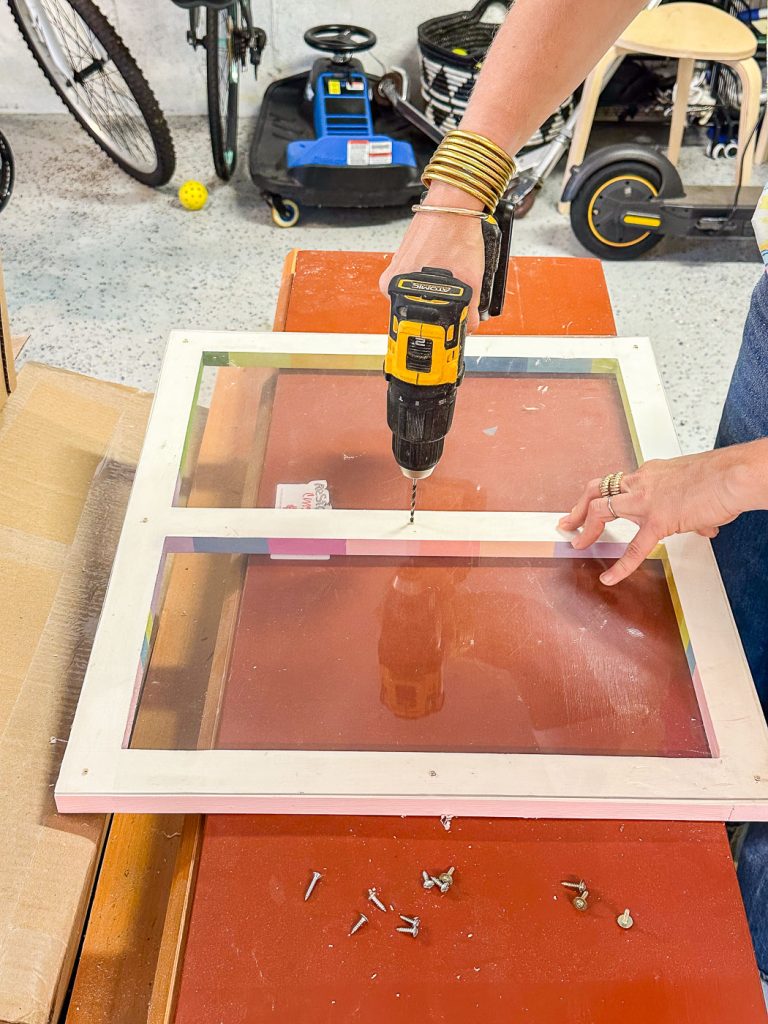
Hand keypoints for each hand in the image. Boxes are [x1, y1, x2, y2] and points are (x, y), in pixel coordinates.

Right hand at [379, 184, 485, 332]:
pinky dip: (433, 278)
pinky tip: (445, 268)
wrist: (453, 204)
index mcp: (394, 289)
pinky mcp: (404, 257)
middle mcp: (391, 279)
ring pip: (419, 293)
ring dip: (436, 292)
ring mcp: (397, 267)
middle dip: (439, 308)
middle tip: (456, 298)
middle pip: (418, 309)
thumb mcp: (469, 279)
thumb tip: (470, 327)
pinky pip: (419, 278)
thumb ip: (470, 309)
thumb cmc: (456, 233)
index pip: (415, 322)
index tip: (448, 327)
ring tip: (452, 278)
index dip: (436, 325)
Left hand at [557, 449, 750, 585]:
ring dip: (585, 528)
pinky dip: (619, 566)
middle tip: (567, 524)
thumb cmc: (721, 479)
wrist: (733, 476)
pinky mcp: (658, 520)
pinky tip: (609, 577)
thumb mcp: (697, 489)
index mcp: (649, 473)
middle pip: (597, 490)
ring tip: (577, 545)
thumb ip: (693, 510)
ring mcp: (646, 501)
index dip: (599, 495)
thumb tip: (702, 525)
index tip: (590, 505)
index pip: (616, 482)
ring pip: (601, 509)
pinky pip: (633, 548)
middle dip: (578, 508)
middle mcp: (641, 482)